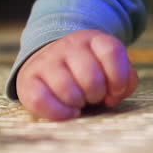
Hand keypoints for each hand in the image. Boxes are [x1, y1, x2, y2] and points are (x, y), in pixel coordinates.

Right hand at [15, 30, 138, 119]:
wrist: (50, 64)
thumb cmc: (88, 73)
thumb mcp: (110, 69)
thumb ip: (124, 80)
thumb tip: (114, 95)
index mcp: (94, 39)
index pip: (112, 52)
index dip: (119, 78)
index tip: (114, 92)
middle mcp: (69, 45)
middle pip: (91, 76)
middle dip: (97, 94)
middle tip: (93, 98)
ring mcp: (47, 60)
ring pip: (67, 89)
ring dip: (78, 103)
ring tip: (79, 103)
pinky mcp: (28, 78)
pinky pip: (41, 101)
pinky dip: (59, 113)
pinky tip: (69, 112)